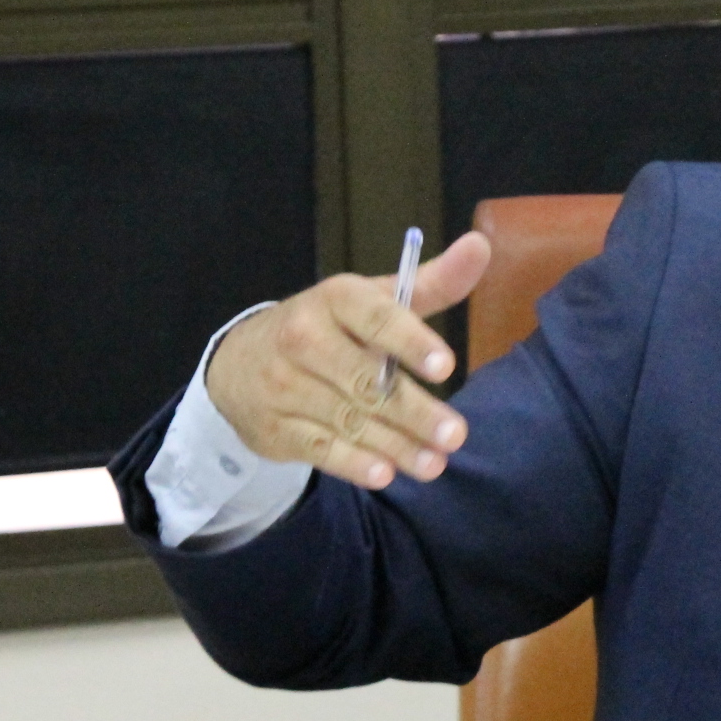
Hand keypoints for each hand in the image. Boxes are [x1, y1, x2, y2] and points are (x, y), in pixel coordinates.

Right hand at [205, 234, 493, 490]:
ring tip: (436, 464)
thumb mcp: (372, 300)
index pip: (376, 318)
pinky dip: (352, 464)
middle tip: (456, 434)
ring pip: (349, 419)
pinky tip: (384, 474)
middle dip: (414, 410)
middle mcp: (303, 339)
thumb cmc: (328, 329)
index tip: (446, 365)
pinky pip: (319, 448)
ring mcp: (284, 386)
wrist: (238, 363)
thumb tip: (481, 246)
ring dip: (396, 445)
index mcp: (334, 299)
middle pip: (366, 380)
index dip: (410, 341)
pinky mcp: (275, 428)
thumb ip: (429, 284)